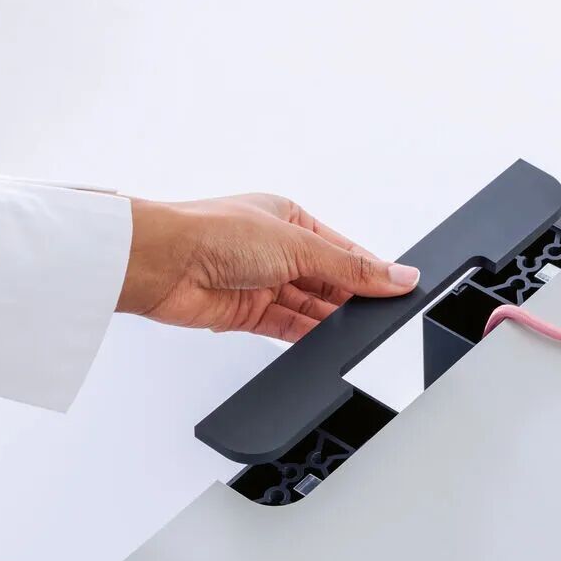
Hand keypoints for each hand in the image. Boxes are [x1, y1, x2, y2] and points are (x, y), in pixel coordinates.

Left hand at [116, 193, 419, 340]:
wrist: (160, 263)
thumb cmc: (212, 231)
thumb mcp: (297, 244)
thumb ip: (350, 268)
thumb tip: (397, 273)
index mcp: (290, 218)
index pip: (343, 250)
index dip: (371, 270)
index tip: (401, 287)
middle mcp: (276, 249)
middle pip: (329, 281)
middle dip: (353, 298)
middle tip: (382, 314)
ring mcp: (262, 282)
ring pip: (310, 307)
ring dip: (331, 319)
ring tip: (356, 330)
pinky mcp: (247, 313)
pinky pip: (288, 328)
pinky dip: (308, 336)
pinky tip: (327, 342)